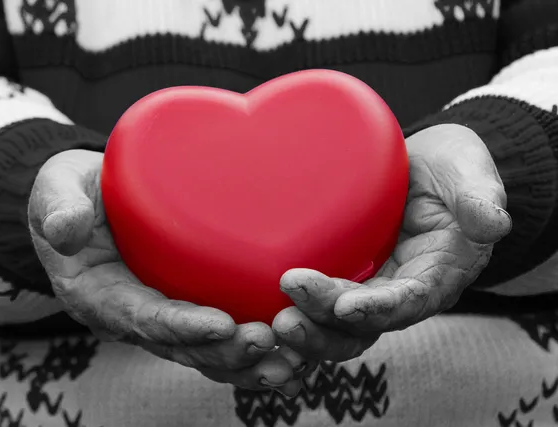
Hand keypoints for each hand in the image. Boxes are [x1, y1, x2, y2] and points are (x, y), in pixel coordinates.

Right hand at [29, 149, 312, 395]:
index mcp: (102, 295)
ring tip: (292, 361)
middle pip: (183, 348)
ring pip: (206, 354)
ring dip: (247, 362)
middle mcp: (133, 316)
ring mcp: (160, 316)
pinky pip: (217, 339)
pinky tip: (293, 354)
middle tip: (269, 342)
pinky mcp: (183, 306)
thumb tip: (64, 229)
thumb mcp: (57, 192)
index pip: (145, 318)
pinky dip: (252, 352)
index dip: (182, 326)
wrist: (85, 206)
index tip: (222, 325)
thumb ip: (59, 207)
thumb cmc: (74, 197)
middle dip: (225, 352)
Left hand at [272, 124, 512, 361]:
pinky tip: (260, 306)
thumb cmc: (451, 171)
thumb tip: (493, 222)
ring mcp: (368, 285)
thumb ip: (480, 197)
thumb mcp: (472, 175)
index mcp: (434, 275)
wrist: (426, 167)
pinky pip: (317, 300)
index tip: (347, 306)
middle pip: (361, 325)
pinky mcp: (343, 272)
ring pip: (333, 323)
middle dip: (326, 325)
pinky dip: (294, 309)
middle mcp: (398, 290)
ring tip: (271, 318)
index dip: (379, 310)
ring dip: (305, 327)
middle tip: (288, 316)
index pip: (407, 302)